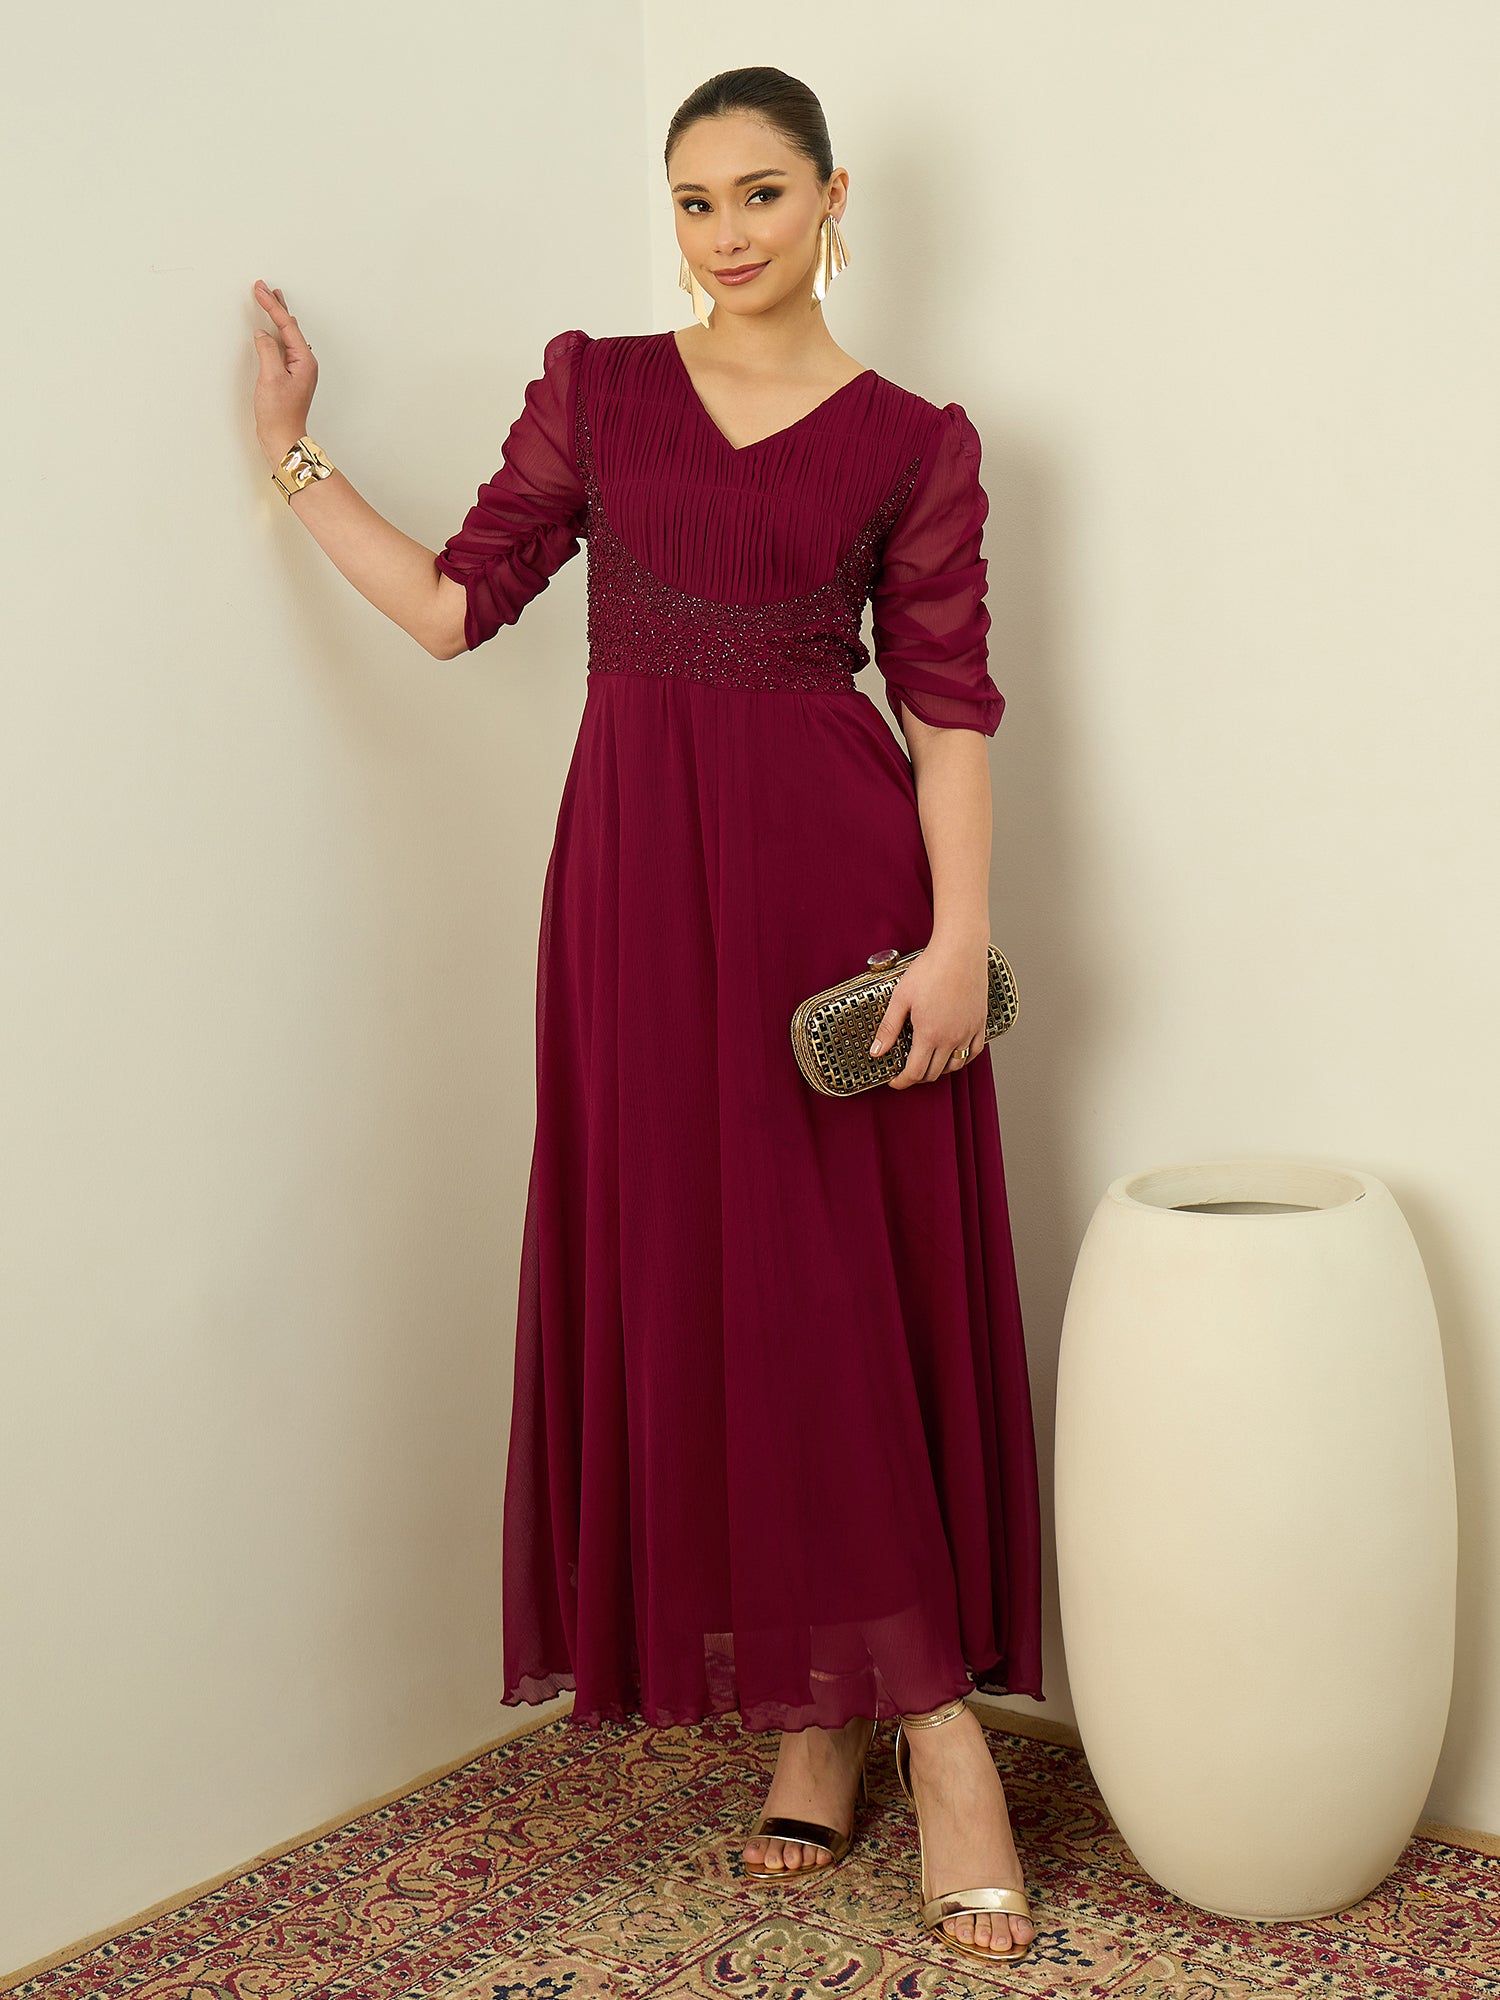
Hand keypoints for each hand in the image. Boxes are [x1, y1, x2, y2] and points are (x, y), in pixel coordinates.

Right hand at [251, 279, 317, 465]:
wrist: (282, 438)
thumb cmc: (279, 414)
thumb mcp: (270, 377)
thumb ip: (267, 350)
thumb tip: (263, 334)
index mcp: (304, 360)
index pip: (286, 325)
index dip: (271, 305)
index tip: (259, 289)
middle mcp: (304, 363)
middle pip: (290, 327)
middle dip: (276, 306)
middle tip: (265, 287)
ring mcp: (298, 370)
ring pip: (287, 335)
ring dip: (277, 317)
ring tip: (272, 299)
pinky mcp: (289, 376)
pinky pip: (283, 346)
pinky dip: (276, 333)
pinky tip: (272, 330)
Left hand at [869, 936, 988, 1088]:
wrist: (960, 950)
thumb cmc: (930, 970)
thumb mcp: (900, 998)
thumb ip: (888, 1028)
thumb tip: (876, 1052)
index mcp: (929, 1034)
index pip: (915, 1072)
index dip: (902, 1082)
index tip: (894, 1081)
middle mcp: (951, 1038)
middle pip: (934, 1073)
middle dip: (918, 1077)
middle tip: (907, 1071)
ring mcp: (968, 1032)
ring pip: (955, 1066)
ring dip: (939, 1070)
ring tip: (927, 1062)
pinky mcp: (980, 1023)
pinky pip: (974, 1052)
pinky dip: (962, 1059)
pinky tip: (953, 1054)